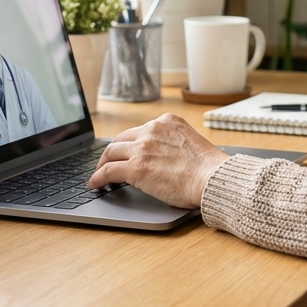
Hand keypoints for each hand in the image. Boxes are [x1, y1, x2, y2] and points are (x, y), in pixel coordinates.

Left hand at [87, 113, 229, 208]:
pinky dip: (98, 177)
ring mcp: (142, 148)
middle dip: (112, 152)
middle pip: (121, 139)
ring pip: (111, 152)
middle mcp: (152, 129)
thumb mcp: (190, 143)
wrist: (212, 178)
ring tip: (98, 175)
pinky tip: (95, 184)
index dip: (129, 143)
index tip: (125, 152)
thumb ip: (173, 144)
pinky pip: (108, 171)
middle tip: (107, 163)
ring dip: (102, 164)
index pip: (139, 131)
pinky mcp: (136, 167)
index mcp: (167, 122)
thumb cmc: (208, 169)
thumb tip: (161, 158)